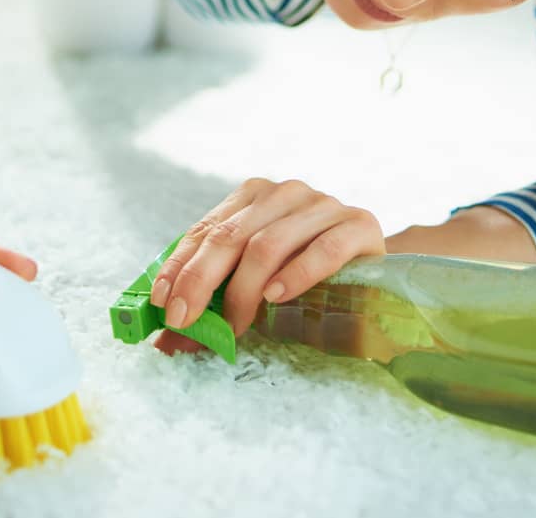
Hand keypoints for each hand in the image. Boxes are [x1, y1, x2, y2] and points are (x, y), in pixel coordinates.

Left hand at [148, 177, 385, 349]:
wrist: (373, 269)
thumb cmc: (304, 276)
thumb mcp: (254, 282)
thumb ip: (215, 301)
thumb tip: (166, 342)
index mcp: (253, 196)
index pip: (206, 229)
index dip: (180, 266)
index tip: (162, 302)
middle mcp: (286, 192)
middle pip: (231, 236)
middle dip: (200, 282)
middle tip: (184, 320)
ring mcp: (324, 204)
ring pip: (269, 244)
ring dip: (244, 291)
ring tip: (234, 326)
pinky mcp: (359, 224)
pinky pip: (324, 248)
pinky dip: (296, 274)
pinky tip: (276, 297)